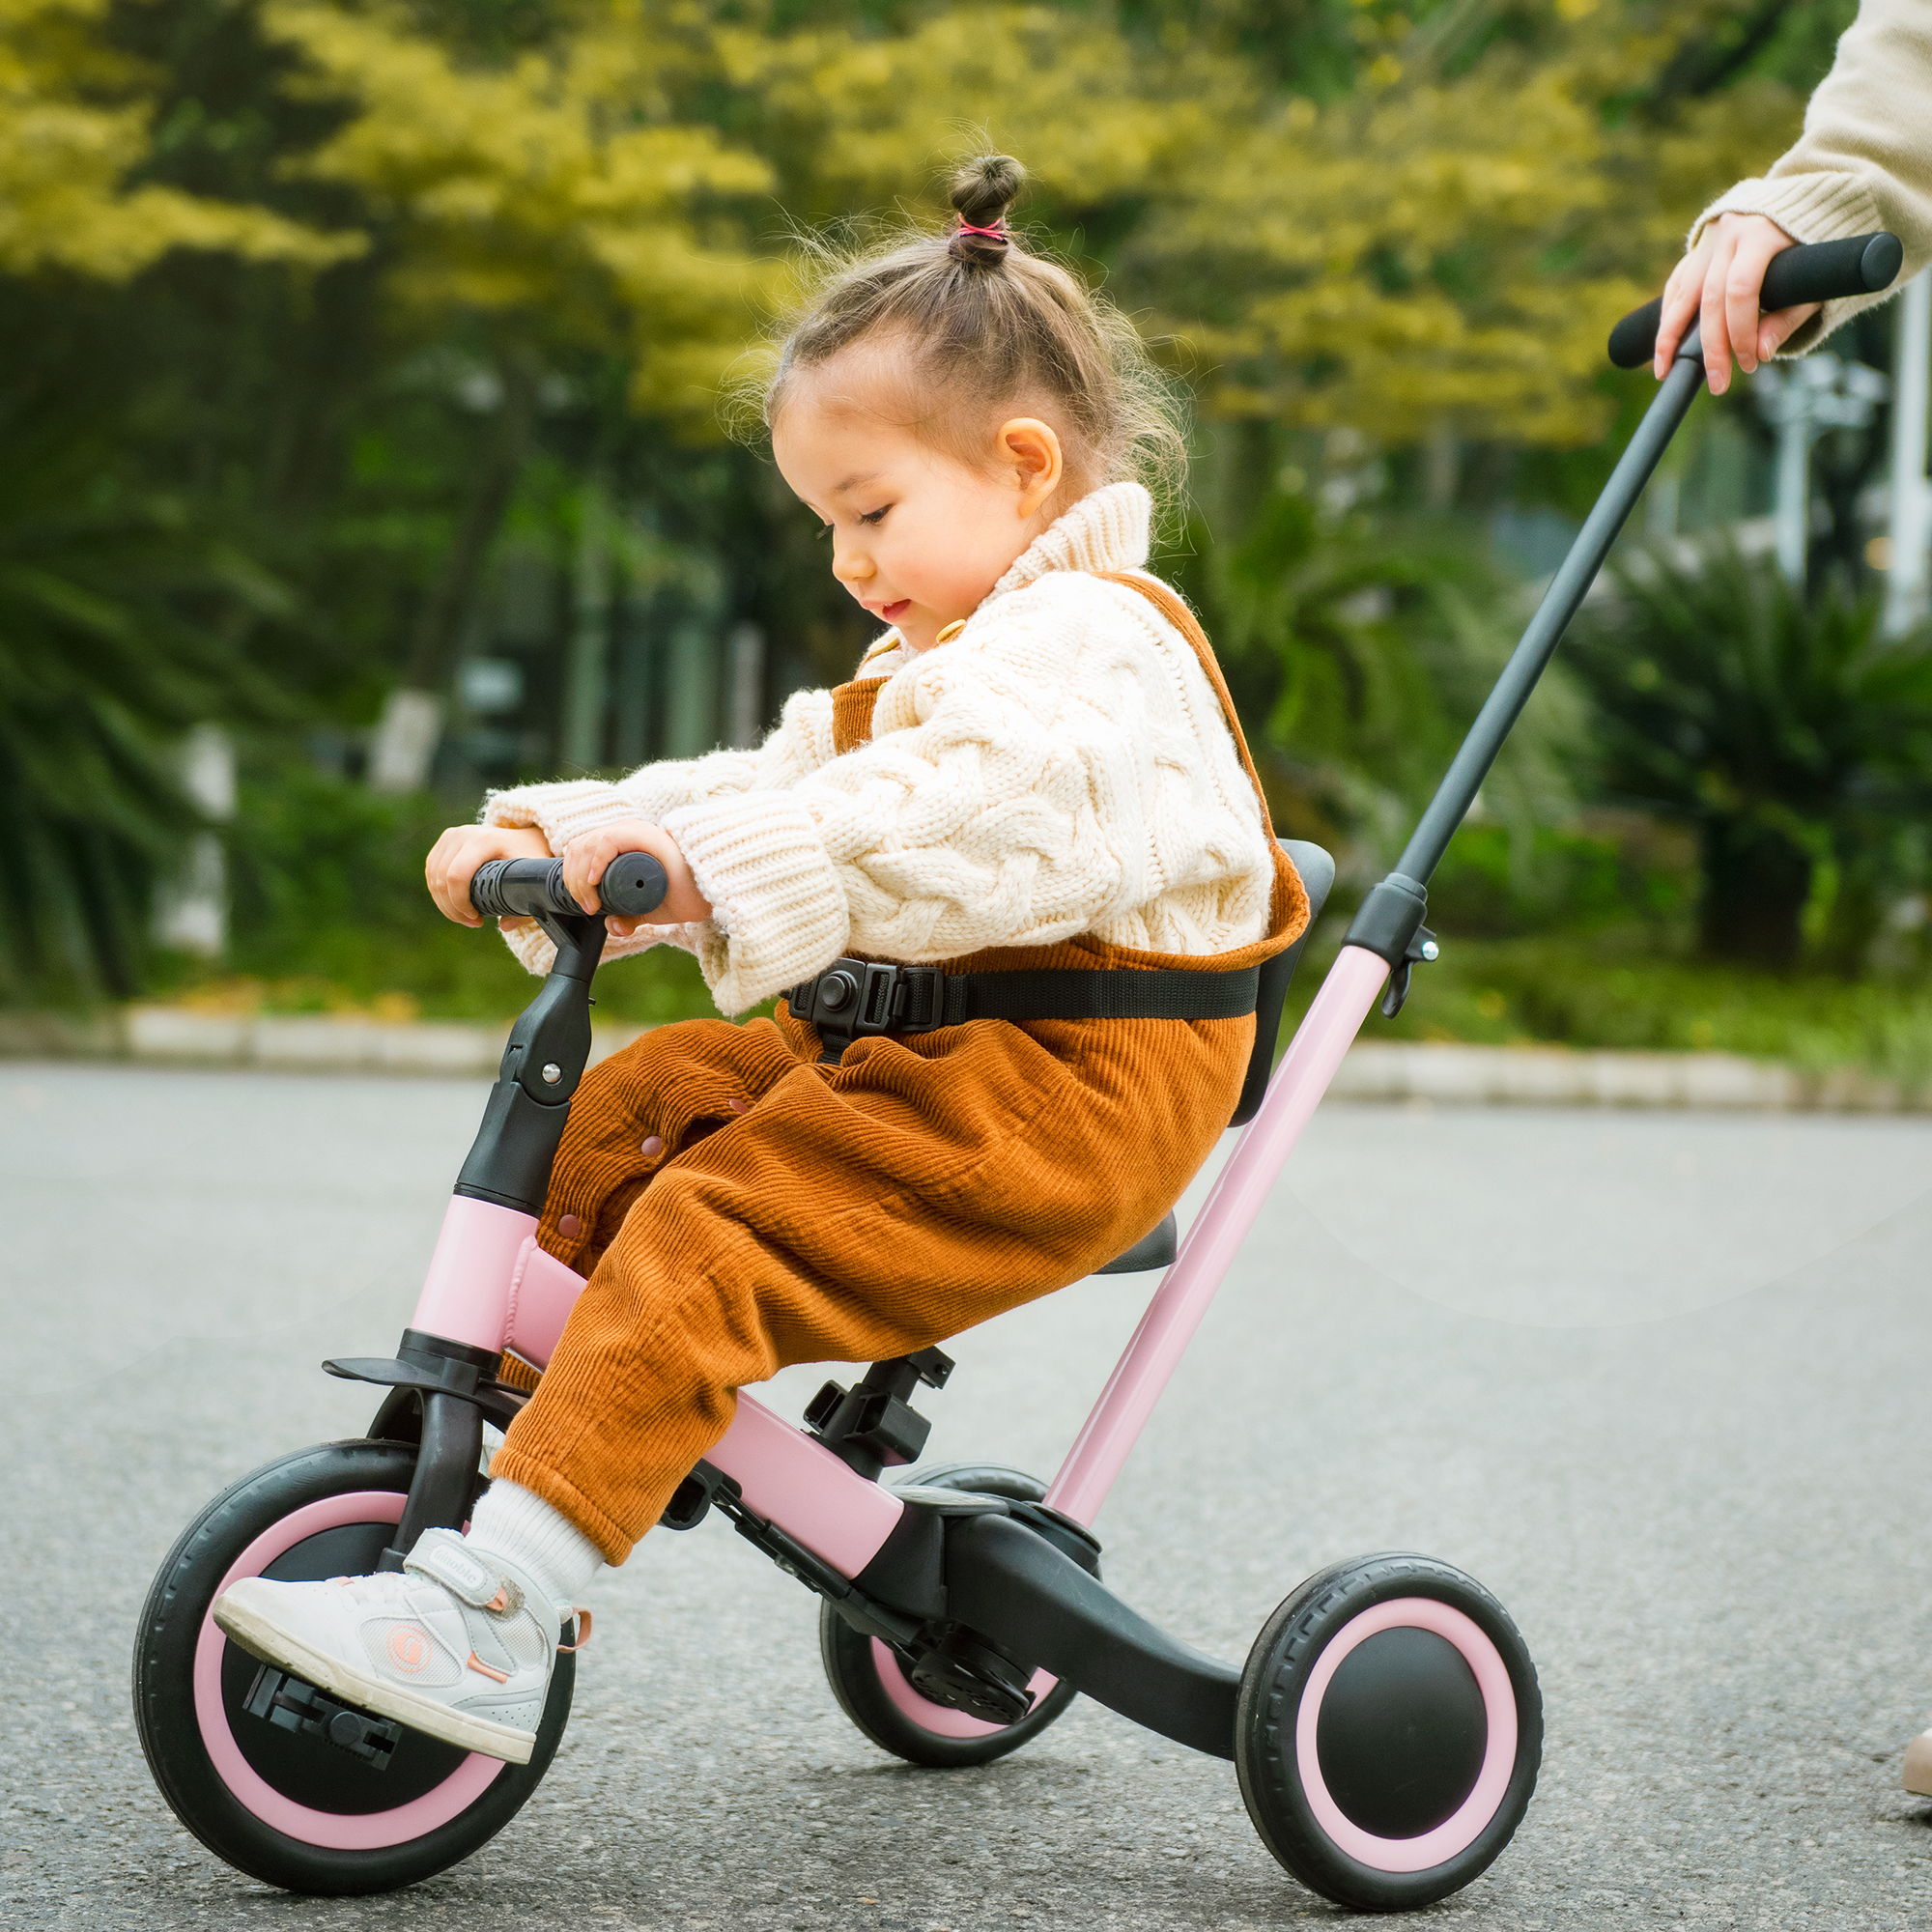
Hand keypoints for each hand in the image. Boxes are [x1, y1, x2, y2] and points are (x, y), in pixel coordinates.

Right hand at [426, 822, 551, 928]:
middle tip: (473, 922)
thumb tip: (504, 926)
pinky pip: (431, 873)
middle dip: (453, 909)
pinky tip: (455, 905)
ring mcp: (451, 835)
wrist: (525, 837)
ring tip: (466, 916)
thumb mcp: (535, 880)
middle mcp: (464, 834)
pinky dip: (439, 894)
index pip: (457, 876)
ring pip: (433, 878)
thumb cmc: (531, 859)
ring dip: (445, 904)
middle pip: (442, 880)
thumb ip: (525, 906)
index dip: (460, 903)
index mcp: (485, 840)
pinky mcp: (444, 841)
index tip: (477, 919)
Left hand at [559, 819, 712, 936]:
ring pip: (588, 844)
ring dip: (581, 876)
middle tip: (588, 906)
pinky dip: (595, 861)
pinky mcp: (643, 835)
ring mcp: (634, 831)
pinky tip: (596, 881)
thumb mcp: (647, 908)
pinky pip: (608, 840)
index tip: (585, 904)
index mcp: (622, 844)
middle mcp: (625, 832)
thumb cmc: (685, 895)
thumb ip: (629, 916)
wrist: (711, 893)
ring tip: (594, 902)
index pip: (582, 850)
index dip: (573, 876)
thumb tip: (613, 927)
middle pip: (580, 847)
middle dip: (574, 880)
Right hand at [1654, 212, 1818, 394]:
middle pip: (1709, 299)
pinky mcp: (1694, 251)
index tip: (1748, 363)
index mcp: (1760, 235)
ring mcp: (1707, 242)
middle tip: (1717, 383)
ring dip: (1670, 337)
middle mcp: (1728, 234)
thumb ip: (1787, 318)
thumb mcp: (1809, 282)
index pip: (1741, 290)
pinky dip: (1668, 318)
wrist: (1796, 205)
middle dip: (1711, 347)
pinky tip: (1664, 347)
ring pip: (1681, 294)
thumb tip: (1761, 353)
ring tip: (1665, 370)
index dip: (1741, 332)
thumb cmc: (1806, 251)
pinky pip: (1675, 288)